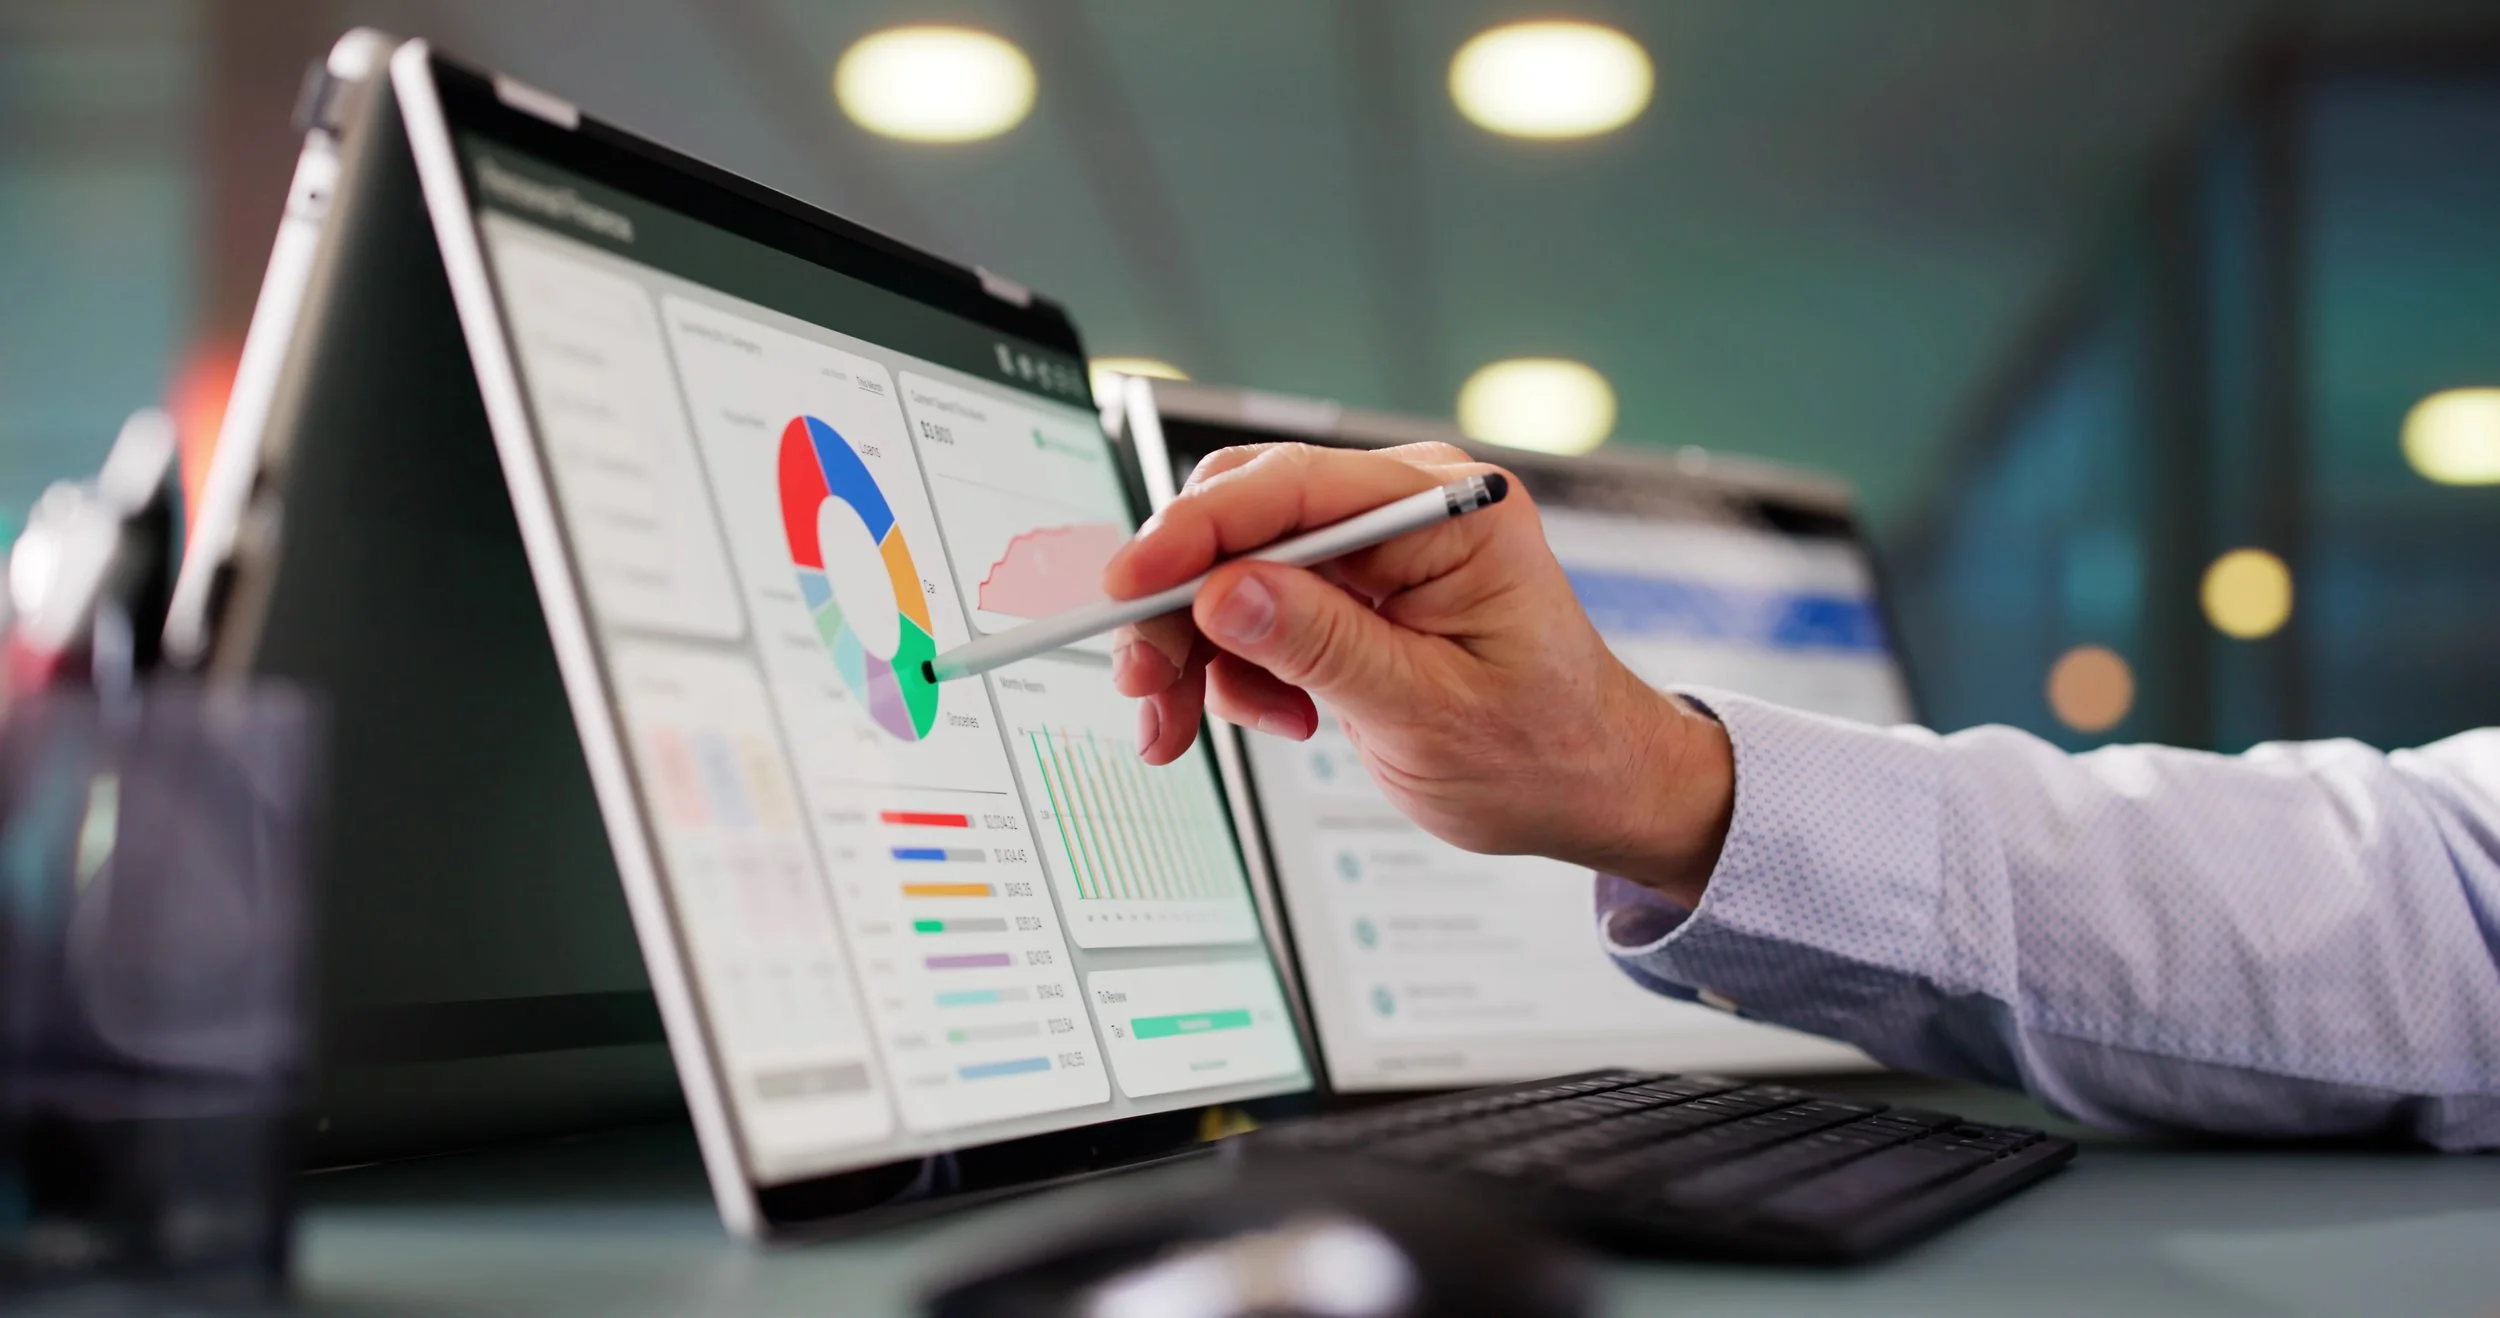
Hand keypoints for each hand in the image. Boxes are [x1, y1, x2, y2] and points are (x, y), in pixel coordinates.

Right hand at [1102, 442, 1732, 903]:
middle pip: (1244, 520)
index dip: (1196, 532)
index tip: (1130, 585)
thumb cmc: (1545, 748)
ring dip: (1191, 650)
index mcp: (1448, 508)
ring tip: (1183, 729)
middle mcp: (1405, 509)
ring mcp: (1372, 550)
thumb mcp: (1427, 710)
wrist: (1589, 789)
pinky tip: (1275, 718)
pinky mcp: (1348, 594)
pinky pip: (1252, 612)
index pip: (1293, 487)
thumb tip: (1225, 590)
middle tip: (1143, 683)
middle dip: (1179, 603)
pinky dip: (1232, 670)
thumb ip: (1322, 645)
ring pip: (1230, 570)